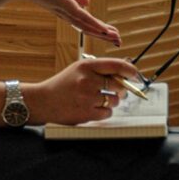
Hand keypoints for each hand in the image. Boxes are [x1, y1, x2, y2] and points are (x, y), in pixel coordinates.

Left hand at [1, 0, 118, 43]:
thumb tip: (88, 2)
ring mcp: (65, 11)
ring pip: (87, 24)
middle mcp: (66, 13)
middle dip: (103, 34)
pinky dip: (94, 24)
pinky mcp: (64, 5)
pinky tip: (104, 30)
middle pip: (87, 26)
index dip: (98, 27)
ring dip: (102, 32)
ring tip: (116, 39)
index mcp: (65, 9)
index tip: (111, 33)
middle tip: (119, 42)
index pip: (84, 21)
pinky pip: (82, 17)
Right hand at [25, 56, 140, 125]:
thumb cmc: (63, 85)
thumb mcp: (78, 69)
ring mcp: (87, 98)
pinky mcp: (86, 113)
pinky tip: (94, 108)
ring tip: (99, 99)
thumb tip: (125, 72)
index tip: (135, 75)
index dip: (130, 70)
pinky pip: (107, 113)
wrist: (43, 101)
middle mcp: (87, 81)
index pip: (116, 65)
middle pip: (119, 85)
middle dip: (121, 88)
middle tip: (117, 90)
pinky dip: (104, 111)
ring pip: (115, 100)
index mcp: (86, 66)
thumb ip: (99, 69)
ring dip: (112, 101)